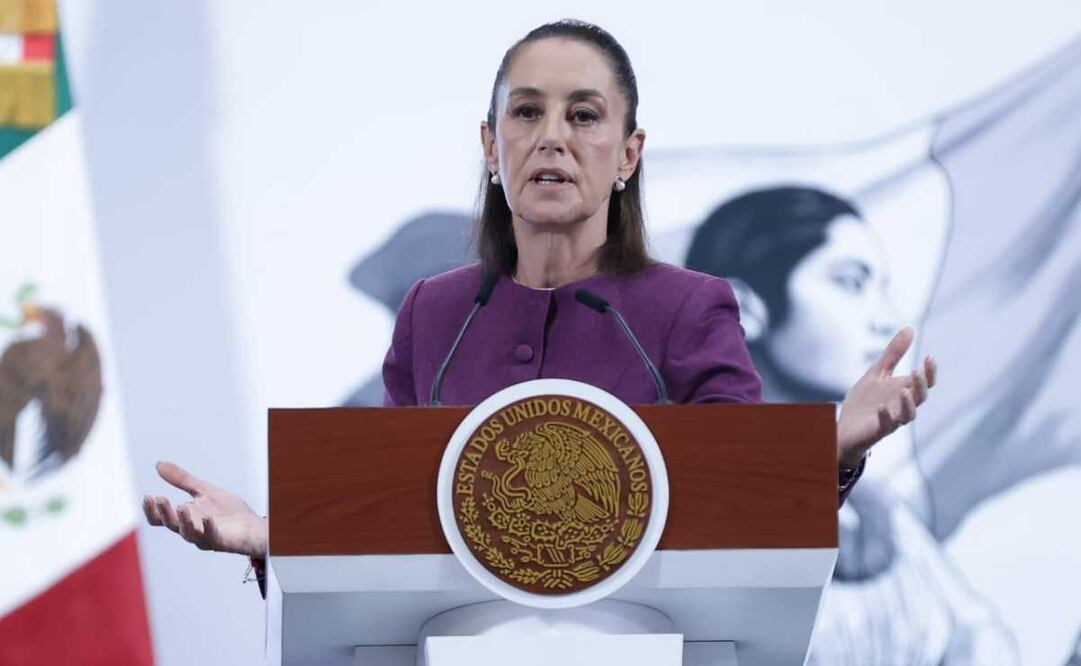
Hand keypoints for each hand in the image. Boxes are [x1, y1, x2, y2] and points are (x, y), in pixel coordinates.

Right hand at [142, 461, 267, 557]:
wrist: (252, 524)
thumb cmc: (226, 510)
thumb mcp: (202, 490)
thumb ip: (182, 480)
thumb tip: (158, 464)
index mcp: (184, 518)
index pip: (161, 518)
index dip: (152, 510)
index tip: (147, 496)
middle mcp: (191, 529)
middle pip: (172, 524)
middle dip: (164, 513)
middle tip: (159, 499)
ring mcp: (205, 536)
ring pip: (188, 533)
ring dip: (184, 521)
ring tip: (182, 506)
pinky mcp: (221, 541)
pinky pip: (212, 537)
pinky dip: (209, 528)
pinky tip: (208, 518)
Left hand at [837, 327, 936, 466]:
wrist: (845, 427)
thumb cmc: (865, 401)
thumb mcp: (878, 372)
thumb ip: (894, 353)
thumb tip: (909, 328)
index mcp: (904, 390)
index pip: (924, 382)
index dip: (930, 371)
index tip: (929, 356)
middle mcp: (902, 406)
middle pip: (920, 397)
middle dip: (921, 385)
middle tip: (918, 370)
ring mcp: (892, 419)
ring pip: (908, 415)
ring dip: (908, 404)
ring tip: (904, 391)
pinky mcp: (878, 430)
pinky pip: (886, 425)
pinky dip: (885, 416)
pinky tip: (881, 408)